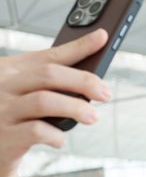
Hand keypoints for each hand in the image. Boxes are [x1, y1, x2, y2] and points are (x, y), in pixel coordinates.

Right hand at [0, 29, 109, 176]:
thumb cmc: (11, 119)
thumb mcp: (24, 93)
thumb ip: (49, 83)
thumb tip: (91, 80)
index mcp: (10, 69)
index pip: (49, 55)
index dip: (78, 46)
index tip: (102, 37)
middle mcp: (3, 84)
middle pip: (49, 75)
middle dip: (83, 81)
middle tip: (105, 93)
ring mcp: (2, 109)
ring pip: (44, 101)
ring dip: (75, 108)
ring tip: (92, 117)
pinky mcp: (6, 136)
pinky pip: (37, 131)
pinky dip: (55, 136)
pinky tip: (59, 139)